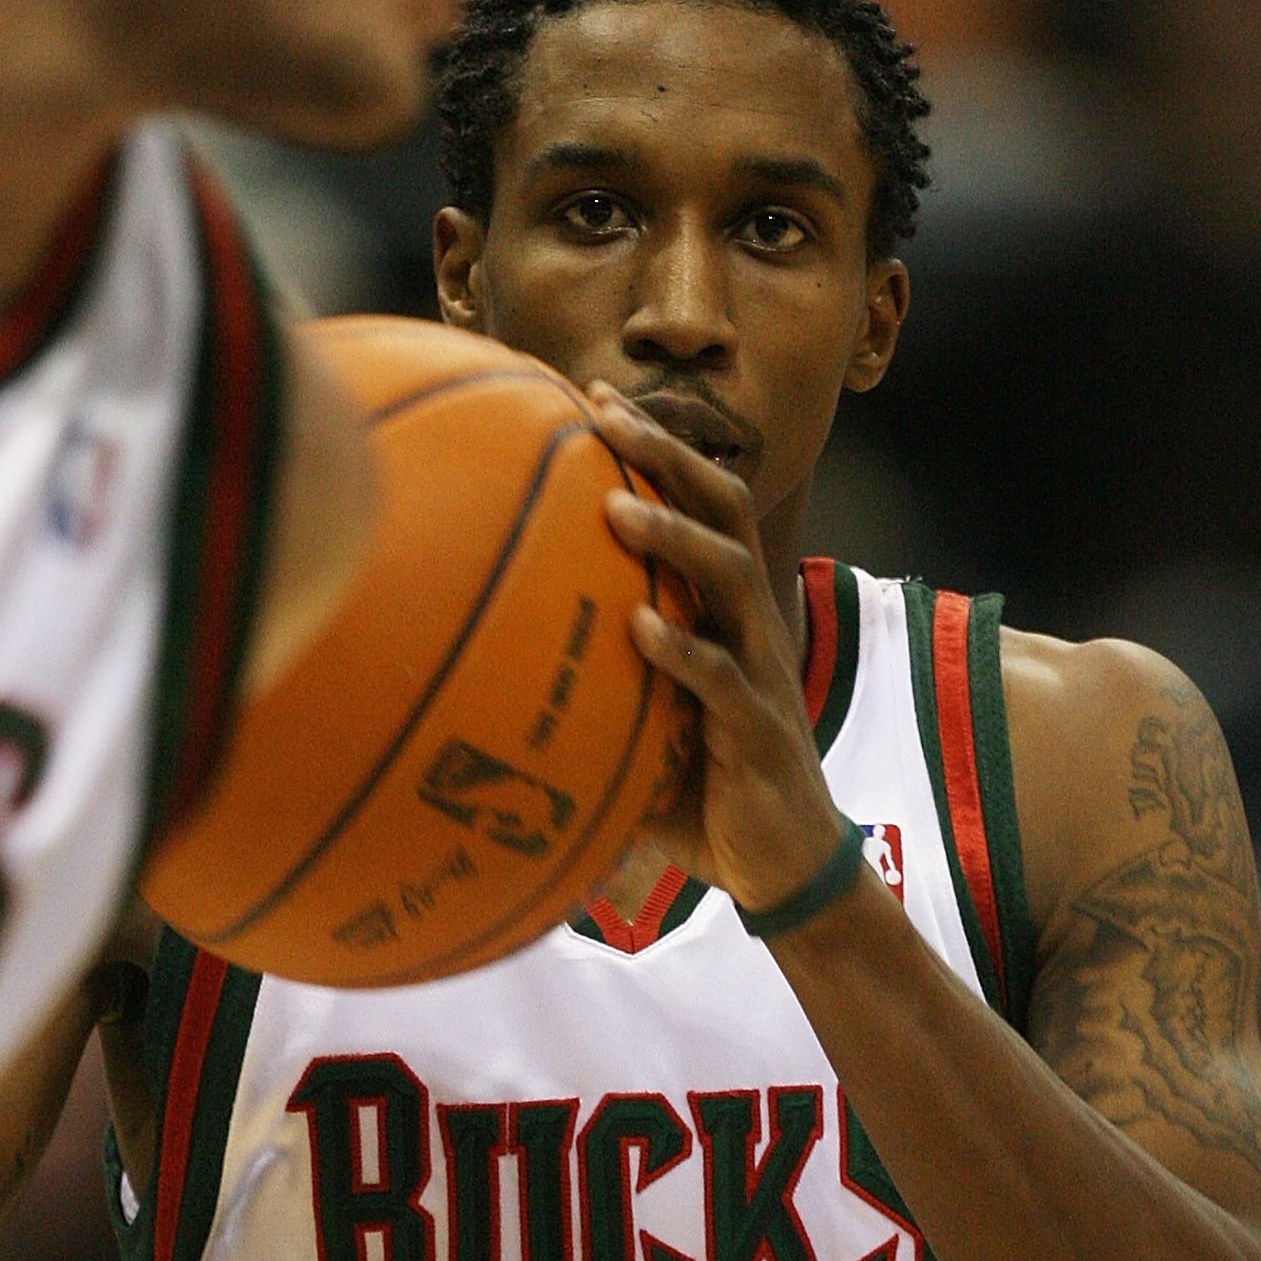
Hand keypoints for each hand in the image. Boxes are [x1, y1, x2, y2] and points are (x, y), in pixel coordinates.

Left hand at [591, 388, 853, 913]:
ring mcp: (760, 672)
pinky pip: (723, 680)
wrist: (782, 864)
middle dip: (668, 454)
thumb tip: (478, 675)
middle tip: (605, 413)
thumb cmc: (704, 790)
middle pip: (723, 511)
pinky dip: (684, 652)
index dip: (656, 447)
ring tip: (618, 507)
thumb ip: (587, 687)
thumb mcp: (641, 724)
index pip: (700, 504)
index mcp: (725, 611)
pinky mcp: (758, 730)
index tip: (594, 396)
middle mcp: (750, 624)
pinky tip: (640, 629)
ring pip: (730, 579)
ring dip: (675, 538)